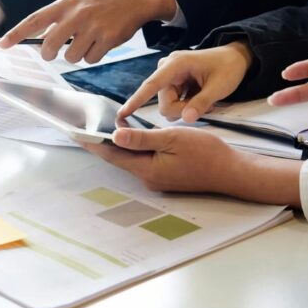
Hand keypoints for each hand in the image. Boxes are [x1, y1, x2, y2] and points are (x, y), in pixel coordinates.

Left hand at [0, 0, 177, 62]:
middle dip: (50, 54)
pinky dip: (95, 56)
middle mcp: (76, 14)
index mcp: (66, 3)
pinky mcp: (108, 38)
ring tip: (89, 39)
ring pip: (72, 57)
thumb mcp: (79, 1)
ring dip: (78, 54)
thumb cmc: (104, 0)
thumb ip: (61, 18)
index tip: (3, 45)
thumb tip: (43, 42)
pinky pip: (91, 59)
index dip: (17, 34)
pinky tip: (103, 42)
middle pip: (50, 47)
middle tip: (55, 51)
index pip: (35, 20)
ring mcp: (92, 27)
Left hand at [80, 127, 301, 204]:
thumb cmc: (207, 154)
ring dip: (117, 145)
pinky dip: (133, 148)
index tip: (75, 134)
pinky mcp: (166, 175)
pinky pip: (143, 160)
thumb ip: (143, 138)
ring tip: (100, 129)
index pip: (112, 155)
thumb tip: (115, 136)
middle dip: (101, 144)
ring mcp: (158, 178)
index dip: (93, 144)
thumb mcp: (173, 139)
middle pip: (118, 158)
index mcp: (147, 170)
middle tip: (82, 129)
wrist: (232, 171)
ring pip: (131, 159)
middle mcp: (148, 178)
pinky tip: (129, 137)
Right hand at [116, 42, 252, 122]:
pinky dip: (186, 104)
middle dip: (182, 109)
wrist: (235, 58)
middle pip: (164, 103)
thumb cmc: (228, 68)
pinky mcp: (172, 82)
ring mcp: (168, 76)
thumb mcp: (219, 87)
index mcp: (176, 65)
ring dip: (185, 107)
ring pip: (168, 105)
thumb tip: (186, 119)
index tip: (122, 113)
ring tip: (204, 99)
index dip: (137, 100)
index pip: (151, 85)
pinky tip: (199, 97)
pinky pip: (172, 102)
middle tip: (204, 106)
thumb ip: (202, 103)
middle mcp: (167, 68)